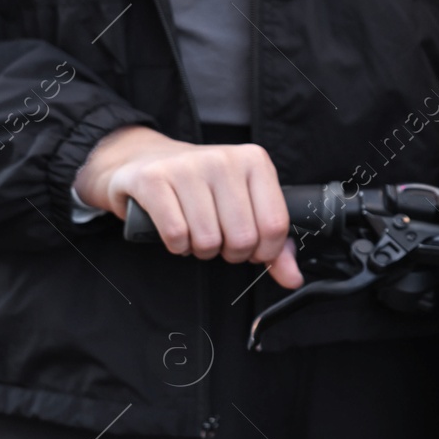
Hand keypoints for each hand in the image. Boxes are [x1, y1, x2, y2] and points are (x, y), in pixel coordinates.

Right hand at [73, 126, 302, 288]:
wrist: (146, 160)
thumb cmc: (203, 188)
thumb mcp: (245, 206)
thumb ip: (275, 245)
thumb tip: (293, 279)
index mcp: (255, 161)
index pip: (275, 225)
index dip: (265, 251)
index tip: (253, 250)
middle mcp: (224, 160)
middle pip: (243, 237)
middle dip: (232, 253)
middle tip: (220, 242)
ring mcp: (187, 167)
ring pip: (208, 239)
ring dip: (202, 250)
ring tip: (197, 235)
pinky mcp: (153, 179)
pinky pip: (176, 234)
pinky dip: (177, 246)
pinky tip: (177, 234)